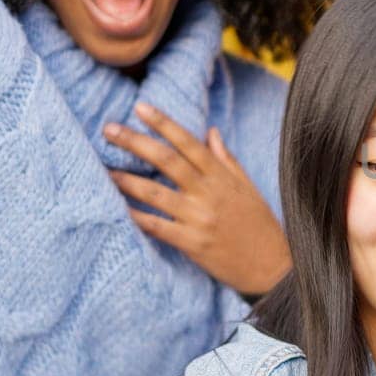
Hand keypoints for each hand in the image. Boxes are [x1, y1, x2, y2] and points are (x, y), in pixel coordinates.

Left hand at [105, 102, 291, 295]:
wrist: (271, 267)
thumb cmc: (260, 225)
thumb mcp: (248, 188)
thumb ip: (226, 159)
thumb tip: (210, 131)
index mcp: (222, 177)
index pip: (189, 143)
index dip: (164, 123)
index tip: (140, 108)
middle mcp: (209, 194)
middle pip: (167, 161)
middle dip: (136, 142)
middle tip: (109, 129)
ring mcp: (199, 219)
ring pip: (155, 193)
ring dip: (127, 180)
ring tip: (104, 170)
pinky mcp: (192, 243)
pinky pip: (156, 227)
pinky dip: (135, 217)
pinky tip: (117, 208)